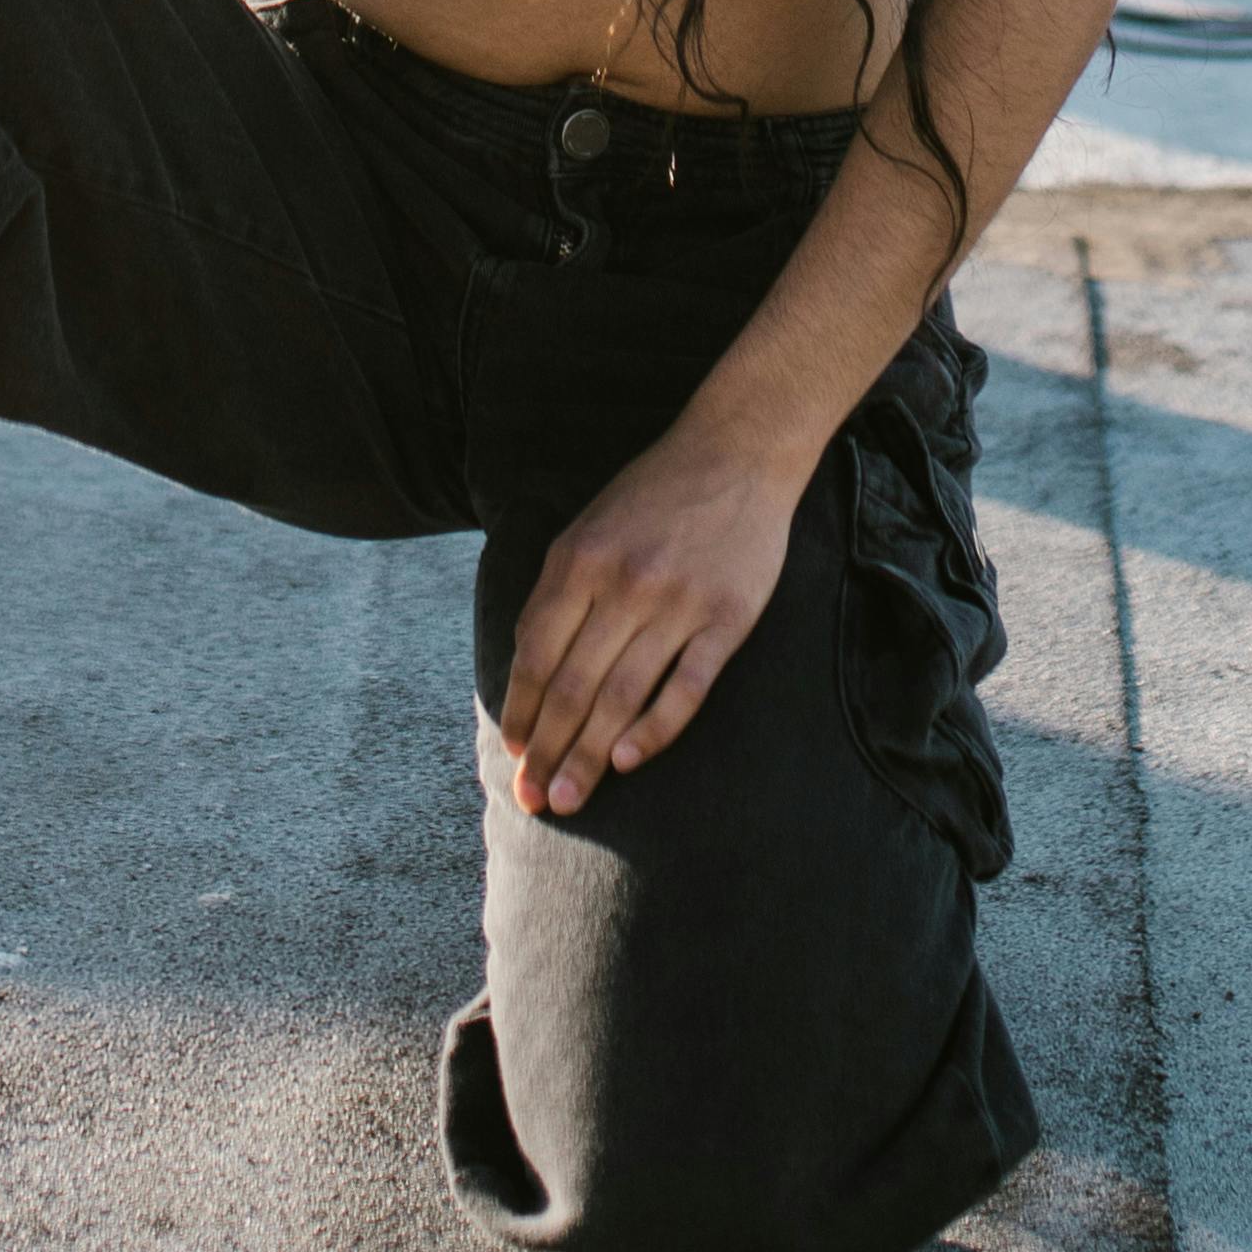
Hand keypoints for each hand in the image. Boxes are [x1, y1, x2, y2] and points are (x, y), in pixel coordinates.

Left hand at [500, 410, 807, 816]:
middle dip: (548, 749)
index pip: (537, 652)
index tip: (514, 751)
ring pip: (622, 696)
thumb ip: (558, 591)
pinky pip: (686, 688)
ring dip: (591, 755)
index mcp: (580, 559)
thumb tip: (528, 666)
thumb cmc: (653, 494)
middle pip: (574, 685)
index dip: (522, 708)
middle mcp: (624, 584)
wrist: (737, 451)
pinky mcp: (727, 620)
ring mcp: (678, 604)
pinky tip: (630, 761)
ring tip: (571, 798)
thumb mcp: (589, 526)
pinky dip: (655, 729)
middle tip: (533, 799)